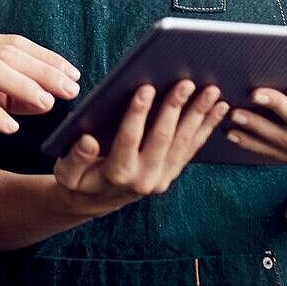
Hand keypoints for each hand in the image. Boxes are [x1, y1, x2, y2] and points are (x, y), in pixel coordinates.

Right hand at [0, 31, 80, 156]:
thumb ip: (5, 93)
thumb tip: (45, 99)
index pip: (13, 42)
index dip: (45, 57)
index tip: (72, 73)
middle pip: (5, 52)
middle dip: (42, 70)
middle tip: (70, 88)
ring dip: (21, 85)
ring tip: (46, 103)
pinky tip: (11, 126)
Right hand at [53, 80, 228, 217]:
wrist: (96, 202)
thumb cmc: (79, 179)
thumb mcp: (67, 172)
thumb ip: (75, 158)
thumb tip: (87, 140)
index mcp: (117, 174)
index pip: (129, 139)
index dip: (137, 113)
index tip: (145, 87)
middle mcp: (144, 178)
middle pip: (163, 138)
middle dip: (175, 108)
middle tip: (186, 83)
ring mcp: (162, 177)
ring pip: (183, 142)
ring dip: (199, 116)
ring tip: (212, 91)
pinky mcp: (172, 172)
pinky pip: (192, 148)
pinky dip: (207, 127)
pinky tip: (219, 108)